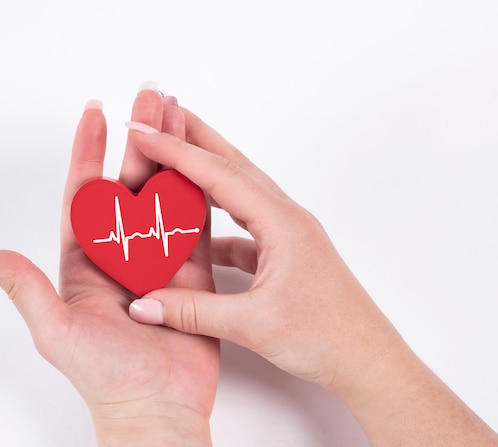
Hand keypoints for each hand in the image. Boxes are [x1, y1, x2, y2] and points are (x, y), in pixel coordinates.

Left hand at [0, 88, 218, 446]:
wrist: (156, 408)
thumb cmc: (105, 377)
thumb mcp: (56, 329)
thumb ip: (24, 287)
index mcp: (86, 261)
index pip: (87, 194)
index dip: (89, 151)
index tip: (94, 112)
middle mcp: (122, 254)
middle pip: (132, 184)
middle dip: (141, 138)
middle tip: (150, 96)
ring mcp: (158, 260)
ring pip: (166, 196)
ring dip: (173, 155)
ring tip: (180, 116)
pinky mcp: (192, 273)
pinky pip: (196, 225)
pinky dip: (200, 193)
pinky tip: (205, 162)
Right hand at [125, 109, 497, 446]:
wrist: (368, 360)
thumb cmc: (327, 338)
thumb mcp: (253, 325)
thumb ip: (193, 312)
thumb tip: (143, 305)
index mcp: (281, 223)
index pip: (219, 175)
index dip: (177, 152)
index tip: (144, 131)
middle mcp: (286, 217)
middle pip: (234, 165)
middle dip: (195, 137)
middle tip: (162, 112)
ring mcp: (287, 233)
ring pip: (239, 190)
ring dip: (206, 171)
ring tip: (173, 157)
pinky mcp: (284, 252)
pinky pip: (244, 223)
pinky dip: (216, 217)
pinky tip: (195, 229)